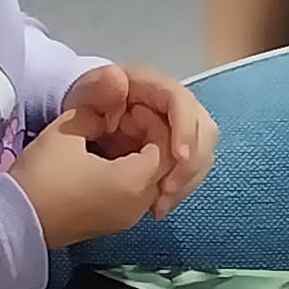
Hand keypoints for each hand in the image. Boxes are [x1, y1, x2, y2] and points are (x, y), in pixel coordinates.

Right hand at [14, 109, 164, 247]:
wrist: (16, 221)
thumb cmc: (44, 175)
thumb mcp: (69, 130)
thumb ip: (97, 112)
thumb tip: (109, 111)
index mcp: (135, 182)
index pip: (165, 145)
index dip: (149, 122)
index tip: (123, 111)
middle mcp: (140, 205)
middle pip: (162, 165)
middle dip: (147, 138)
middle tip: (119, 122)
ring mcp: (127, 218)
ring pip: (150, 180)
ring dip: (138, 156)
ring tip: (111, 138)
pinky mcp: (112, 224)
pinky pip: (134, 194)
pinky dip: (128, 173)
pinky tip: (104, 159)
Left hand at [55, 62, 217, 219]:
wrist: (88, 115)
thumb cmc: (88, 101)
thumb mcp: (85, 93)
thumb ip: (98, 87)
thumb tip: (120, 81)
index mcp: (156, 87)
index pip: (183, 103)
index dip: (185, 129)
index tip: (178, 157)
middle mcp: (177, 106)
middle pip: (204, 131)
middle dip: (191, 165)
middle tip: (167, 192)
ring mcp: (183, 128)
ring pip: (203, 154)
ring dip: (187, 182)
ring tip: (160, 206)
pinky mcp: (181, 150)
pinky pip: (192, 170)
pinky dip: (180, 190)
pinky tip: (159, 207)